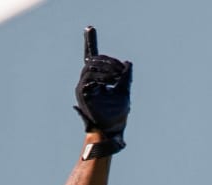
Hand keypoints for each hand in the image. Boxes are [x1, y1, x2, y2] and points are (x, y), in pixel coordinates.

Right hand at [73, 26, 131, 158]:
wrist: (113, 129)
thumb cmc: (118, 113)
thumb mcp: (125, 90)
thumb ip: (125, 76)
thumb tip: (128, 63)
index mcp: (96, 78)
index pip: (91, 56)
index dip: (90, 41)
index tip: (90, 27)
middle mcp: (87, 81)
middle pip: (93, 60)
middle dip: (108, 62)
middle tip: (121, 70)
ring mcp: (83, 88)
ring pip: (90, 68)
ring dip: (106, 70)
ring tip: (118, 77)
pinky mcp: (83, 95)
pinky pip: (88, 81)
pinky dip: (100, 79)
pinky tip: (110, 83)